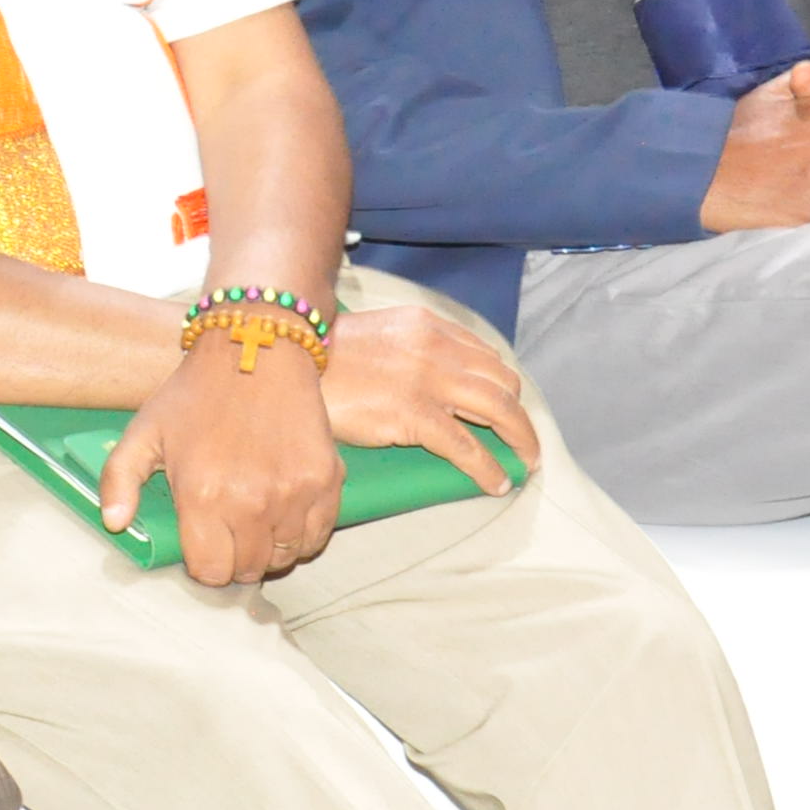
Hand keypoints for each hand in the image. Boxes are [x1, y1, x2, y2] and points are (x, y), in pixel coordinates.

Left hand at [97, 333, 341, 586]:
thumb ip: (118, 480)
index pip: (210, 572)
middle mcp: (252, 503)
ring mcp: (294, 495)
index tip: (202, 547)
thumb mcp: (143, 431)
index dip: (203, 566)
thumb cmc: (195, 394)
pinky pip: (318, 536)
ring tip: (253, 519)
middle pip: (249, 571)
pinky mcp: (327, 482)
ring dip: (268, 549)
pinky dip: (301, 534)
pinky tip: (283, 511)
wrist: (256, 351)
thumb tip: (114, 524)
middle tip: (227, 533)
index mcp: (203, 496)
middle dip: (234, 561)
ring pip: (285, 557)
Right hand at [318, 303, 539, 494]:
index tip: (504, 406)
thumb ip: (411, 348)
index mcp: (428, 326)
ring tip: (524, 460)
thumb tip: (433, 381)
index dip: (502, 384)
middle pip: (503, 382)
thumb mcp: (377, 334)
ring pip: (500, 411)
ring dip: (520, 439)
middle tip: (520, 438)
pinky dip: (489, 468)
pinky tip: (497, 482)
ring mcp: (428, 381)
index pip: (485, 355)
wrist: (285, 360)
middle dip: (519, 414)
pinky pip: (467, 447)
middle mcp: (437, 348)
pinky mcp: (415, 414)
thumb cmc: (321, 356)